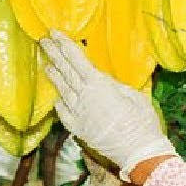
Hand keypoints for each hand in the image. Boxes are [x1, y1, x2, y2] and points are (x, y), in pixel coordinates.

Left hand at [39, 30, 175, 180]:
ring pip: (61, 90)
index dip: (65, 45)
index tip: (54, 33)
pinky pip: (63, 111)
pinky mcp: (77, 128)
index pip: (76, 59)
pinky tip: (58, 97)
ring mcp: (77, 114)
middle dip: (54, 55)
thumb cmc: (142, 121)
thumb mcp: (132, 95)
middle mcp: (83, 97)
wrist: (137, 151)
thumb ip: (114, 85)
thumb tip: (102, 79)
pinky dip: (59, 101)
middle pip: (65, 71)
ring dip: (54, 76)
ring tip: (46, 65)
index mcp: (98, 84)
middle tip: (44, 41)